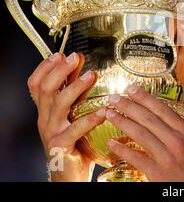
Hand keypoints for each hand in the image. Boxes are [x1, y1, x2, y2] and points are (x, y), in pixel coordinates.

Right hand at [27, 52, 104, 181]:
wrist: (69, 173)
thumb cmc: (75, 143)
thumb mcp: (73, 116)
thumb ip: (76, 96)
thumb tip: (86, 70)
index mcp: (46, 110)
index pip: (36, 84)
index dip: (45, 67)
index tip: (60, 54)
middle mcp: (45, 119)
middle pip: (46, 89)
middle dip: (59, 70)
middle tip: (75, 57)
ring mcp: (52, 133)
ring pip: (58, 105)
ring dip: (75, 87)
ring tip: (91, 75)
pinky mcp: (61, 146)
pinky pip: (74, 130)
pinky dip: (89, 119)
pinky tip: (103, 111)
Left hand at [105, 85, 183, 181]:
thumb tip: (174, 121)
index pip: (163, 110)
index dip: (145, 98)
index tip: (132, 89)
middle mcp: (178, 141)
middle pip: (149, 118)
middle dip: (129, 105)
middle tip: (114, 97)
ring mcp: (168, 157)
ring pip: (140, 134)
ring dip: (122, 122)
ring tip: (109, 113)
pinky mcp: (158, 173)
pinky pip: (136, 158)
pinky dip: (122, 149)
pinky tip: (111, 143)